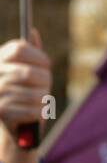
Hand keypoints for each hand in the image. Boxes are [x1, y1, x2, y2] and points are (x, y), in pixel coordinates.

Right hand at [0, 31, 50, 162]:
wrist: (16, 130)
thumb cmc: (25, 97)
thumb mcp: (27, 74)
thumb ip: (30, 55)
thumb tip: (32, 32)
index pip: (19, 48)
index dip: (38, 56)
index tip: (46, 65)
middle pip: (31, 73)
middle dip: (45, 81)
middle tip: (45, 88)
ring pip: (36, 93)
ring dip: (44, 99)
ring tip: (38, 102)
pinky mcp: (2, 112)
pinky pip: (35, 109)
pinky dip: (41, 112)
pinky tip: (35, 114)